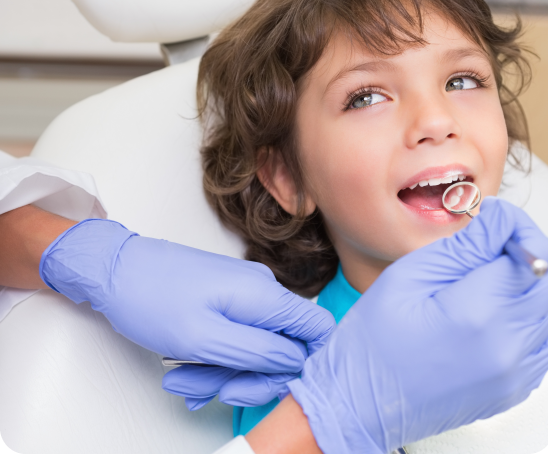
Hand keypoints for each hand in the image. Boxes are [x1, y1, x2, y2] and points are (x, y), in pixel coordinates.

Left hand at [39, 219, 334, 408]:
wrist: (115, 270)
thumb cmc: (151, 297)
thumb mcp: (206, 338)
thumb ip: (259, 353)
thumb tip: (296, 361)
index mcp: (264, 295)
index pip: (318, 327)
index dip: (307, 362)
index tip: (274, 383)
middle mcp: (260, 291)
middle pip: (282, 347)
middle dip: (249, 376)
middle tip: (214, 390)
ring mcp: (242, 295)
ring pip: (254, 347)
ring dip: (223, 372)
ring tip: (184, 381)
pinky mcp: (225, 299)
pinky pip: (234, 337)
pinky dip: (214, 359)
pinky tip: (186, 371)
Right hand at [286, 198, 547, 452]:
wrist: (362, 400)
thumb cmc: (374, 340)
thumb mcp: (409, 276)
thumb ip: (463, 247)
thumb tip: (500, 220)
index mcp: (478, 314)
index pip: (533, 255)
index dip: (516, 229)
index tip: (494, 221)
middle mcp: (508, 348)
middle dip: (527, 251)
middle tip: (491, 243)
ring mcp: (516, 374)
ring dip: (528, 283)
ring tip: (487, 276)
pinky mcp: (515, 388)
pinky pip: (544, 341)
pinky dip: (527, 314)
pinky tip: (491, 308)